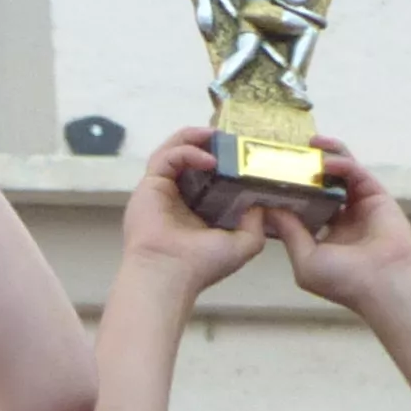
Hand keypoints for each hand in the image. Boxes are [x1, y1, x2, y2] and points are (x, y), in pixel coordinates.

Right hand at [118, 128, 271, 295]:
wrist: (170, 275)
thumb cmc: (201, 265)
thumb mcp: (242, 246)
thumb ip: (255, 225)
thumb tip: (261, 204)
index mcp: (195, 210)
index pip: (206, 175)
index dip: (222, 160)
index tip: (241, 152)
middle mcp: (177, 197)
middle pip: (187, 157)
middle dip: (206, 143)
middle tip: (228, 138)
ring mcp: (161, 190)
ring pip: (173, 150)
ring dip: (194, 138)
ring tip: (216, 135)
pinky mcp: (150, 185)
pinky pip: (167, 157)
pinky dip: (187, 151)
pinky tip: (210, 160)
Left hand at [272, 143, 410, 313]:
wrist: (383, 283)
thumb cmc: (344, 280)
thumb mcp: (305, 260)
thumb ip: (289, 233)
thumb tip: (270, 210)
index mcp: (325, 236)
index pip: (305, 205)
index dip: (291, 190)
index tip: (273, 175)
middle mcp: (342, 218)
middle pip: (323, 184)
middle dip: (309, 167)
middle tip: (292, 152)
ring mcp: (359, 205)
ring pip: (342, 173)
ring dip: (327, 156)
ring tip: (311, 143)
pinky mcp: (376, 195)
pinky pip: (356, 173)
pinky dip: (342, 163)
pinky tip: (326, 161)